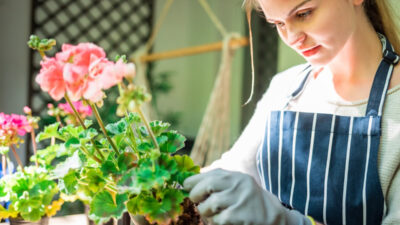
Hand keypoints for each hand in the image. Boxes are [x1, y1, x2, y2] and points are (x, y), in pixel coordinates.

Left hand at [183, 169, 312, 224]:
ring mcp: (239, 200)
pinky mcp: (239, 216)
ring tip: (212, 214)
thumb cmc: (247, 202)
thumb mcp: (236, 186)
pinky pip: (217, 220)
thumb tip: (188, 183)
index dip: (193, 182)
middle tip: (197, 201)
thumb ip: (217, 181)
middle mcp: (238, 185)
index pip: (208, 175)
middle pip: (206, 187)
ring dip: (205, 212)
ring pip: (208, 206)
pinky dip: (216, 222)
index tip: (187, 187)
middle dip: (196, 196)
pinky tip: (224, 221)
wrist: (272, 218)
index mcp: (235, 176)